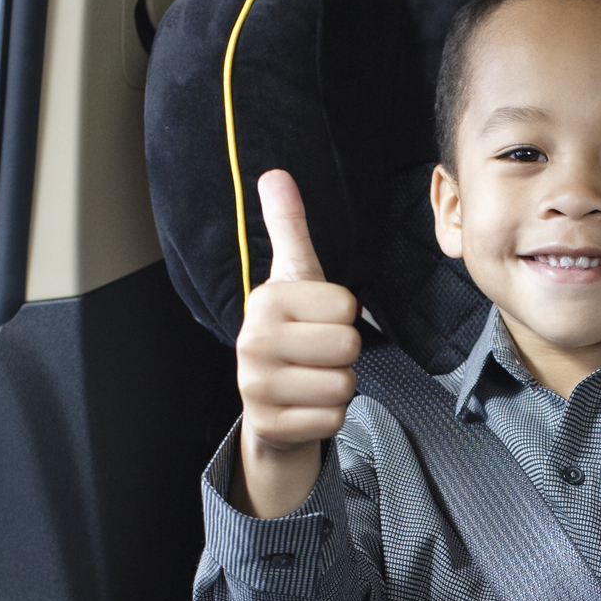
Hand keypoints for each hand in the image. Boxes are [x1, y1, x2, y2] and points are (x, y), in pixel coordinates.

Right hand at [233, 170, 360, 517]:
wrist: (267, 404)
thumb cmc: (291, 333)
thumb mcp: (292, 278)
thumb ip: (288, 228)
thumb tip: (275, 175)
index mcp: (264, 301)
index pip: (346, 307)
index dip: (343, 317)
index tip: (316, 322)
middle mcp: (253, 342)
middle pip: (348, 346)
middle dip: (343, 354)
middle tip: (317, 354)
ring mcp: (256, 387)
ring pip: (343, 385)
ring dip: (337, 386)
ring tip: (310, 378)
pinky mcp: (270, 425)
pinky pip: (332, 419)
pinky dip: (328, 416)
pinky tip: (305, 406)